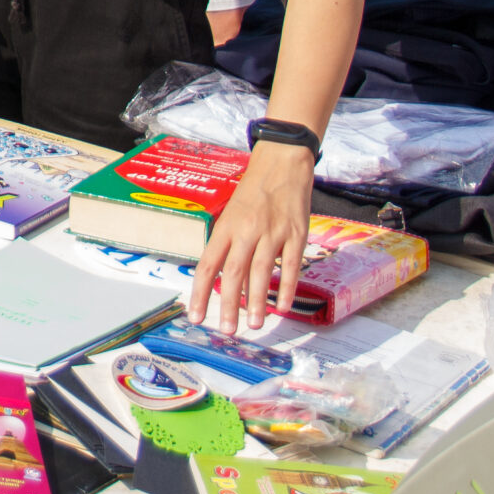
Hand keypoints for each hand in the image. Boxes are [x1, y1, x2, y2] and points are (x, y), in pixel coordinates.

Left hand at [189, 142, 315, 332]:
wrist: (282, 163)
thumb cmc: (253, 191)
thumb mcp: (231, 213)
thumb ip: (227, 243)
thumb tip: (220, 278)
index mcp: (226, 227)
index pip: (208, 264)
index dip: (200, 292)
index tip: (196, 316)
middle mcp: (247, 231)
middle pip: (234, 273)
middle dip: (229, 305)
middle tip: (227, 330)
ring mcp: (273, 233)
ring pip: (262, 273)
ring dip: (257, 302)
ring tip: (254, 324)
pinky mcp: (297, 234)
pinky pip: (291, 266)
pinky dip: (287, 288)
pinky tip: (283, 307)